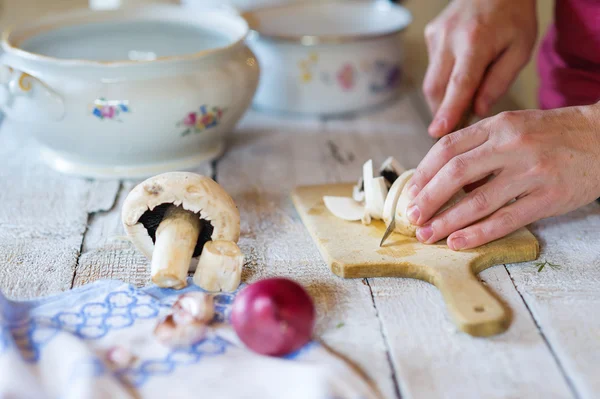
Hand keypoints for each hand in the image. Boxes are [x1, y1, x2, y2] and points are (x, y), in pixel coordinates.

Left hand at [405, 104, 599, 249]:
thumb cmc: (553, 135)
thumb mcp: (514, 127)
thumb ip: (480, 147)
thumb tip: (442, 178)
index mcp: (498, 125)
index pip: (448, 148)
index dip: (424, 172)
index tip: (412, 192)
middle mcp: (512, 145)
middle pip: (456, 173)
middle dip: (428, 198)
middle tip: (413, 216)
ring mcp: (531, 172)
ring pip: (477, 201)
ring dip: (446, 221)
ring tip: (427, 234)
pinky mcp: (548, 198)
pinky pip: (505, 219)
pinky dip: (477, 234)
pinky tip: (458, 242)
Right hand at [423, 0, 536, 136]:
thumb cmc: (513, 16)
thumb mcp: (520, 49)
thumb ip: (499, 82)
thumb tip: (477, 110)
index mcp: (476, 42)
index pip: (459, 83)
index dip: (448, 110)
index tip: (437, 131)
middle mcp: (449, 38)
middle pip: (435, 87)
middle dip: (441, 112)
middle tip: (454, 127)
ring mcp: (436, 36)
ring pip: (431, 81)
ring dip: (443, 96)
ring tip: (464, 95)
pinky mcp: (430, 35)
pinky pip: (433, 67)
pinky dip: (444, 78)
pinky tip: (460, 67)